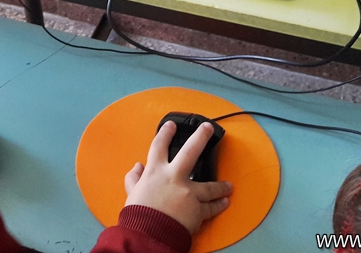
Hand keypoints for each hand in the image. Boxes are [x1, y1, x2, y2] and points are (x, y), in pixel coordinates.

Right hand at [123, 120, 231, 234]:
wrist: (148, 234)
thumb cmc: (138, 215)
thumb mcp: (131, 194)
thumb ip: (133, 179)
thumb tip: (137, 167)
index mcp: (155, 172)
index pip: (159, 146)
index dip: (165, 133)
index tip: (171, 125)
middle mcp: (174, 177)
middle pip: (190, 151)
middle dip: (200, 137)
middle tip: (207, 128)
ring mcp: (188, 192)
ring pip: (209, 186)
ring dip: (220, 185)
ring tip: (228, 185)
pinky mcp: (197, 209)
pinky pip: (211, 206)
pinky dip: (218, 205)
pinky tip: (224, 202)